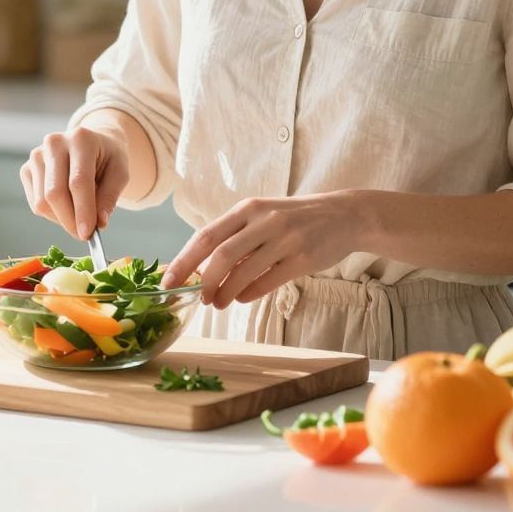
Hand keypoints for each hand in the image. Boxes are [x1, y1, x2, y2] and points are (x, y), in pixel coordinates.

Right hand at [21, 125, 128, 240]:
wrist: (90, 142)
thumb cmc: (107, 158)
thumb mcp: (120, 173)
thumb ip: (110, 197)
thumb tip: (99, 223)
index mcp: (81, 139)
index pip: (78, 181)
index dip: (83, 210)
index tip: (88, 234)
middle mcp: (54, 143)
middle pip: (55, 193)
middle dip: (70, 221)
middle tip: (84, 235)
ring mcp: (36, 156)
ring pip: (42, 202)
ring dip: (62, 219)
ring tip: (80, 214)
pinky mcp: (26, 169)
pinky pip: (36, 204)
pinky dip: (52, 214)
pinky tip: (67, 205)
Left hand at [164, 194, 363, 308]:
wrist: (343, 215)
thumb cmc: (294, 219)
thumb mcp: (262, 217)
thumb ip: (235, 237)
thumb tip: (200, 270)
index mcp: (248, 208)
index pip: (206, 235)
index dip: (184, 260)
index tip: (168, 282)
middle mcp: (264, 220)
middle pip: (221, 254)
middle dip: (204, 281)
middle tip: (199, 298)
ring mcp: (285, 238)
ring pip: (244, 271)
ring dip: (226, 292)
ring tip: (219, 303)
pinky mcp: (303, 258)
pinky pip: (269, 280)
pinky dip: (250, 293)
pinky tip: (242, 299)